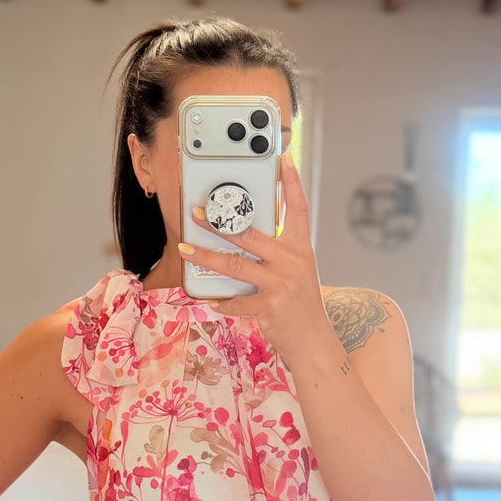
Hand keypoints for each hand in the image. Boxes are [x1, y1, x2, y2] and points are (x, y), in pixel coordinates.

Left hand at [178, 153, 331, 365]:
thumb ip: (275, 253)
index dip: (291, 182)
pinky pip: (235, 300)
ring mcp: (281, 284)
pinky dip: (221, 301)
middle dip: (219, 222)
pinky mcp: (269, 306)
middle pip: (250, 234)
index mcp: (300, 248)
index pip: (297, 207)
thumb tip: (240, 237)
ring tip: (186, 249)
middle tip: (197, 212)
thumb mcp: (296, 271)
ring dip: (206, 256)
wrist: (314, 341)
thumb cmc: (300, 303)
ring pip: (234, 265)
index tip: (282, 159)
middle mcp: (292, 261)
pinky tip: (212, 299)